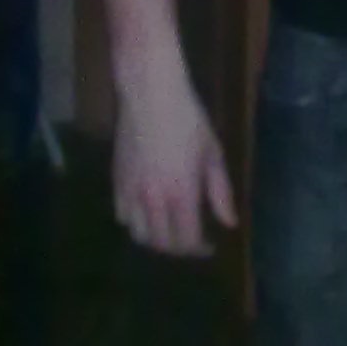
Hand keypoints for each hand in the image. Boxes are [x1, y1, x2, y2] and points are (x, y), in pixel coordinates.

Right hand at [113, 64, 236, 257]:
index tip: (210, 246)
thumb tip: (230, 223)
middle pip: (162, 243)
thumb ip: (220, 192)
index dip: (199, 249)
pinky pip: (122, 215)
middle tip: (192, 241)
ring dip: (156, 240)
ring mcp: (131, 191)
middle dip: (179, 249)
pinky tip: (148, 214)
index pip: (187, 240)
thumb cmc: (189, 120)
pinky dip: (135, 223)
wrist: (150, 95)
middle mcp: (153, 199)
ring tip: (170, 232)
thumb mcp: (212, 153)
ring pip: (138, 234)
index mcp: (181, 193)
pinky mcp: (116, 181)